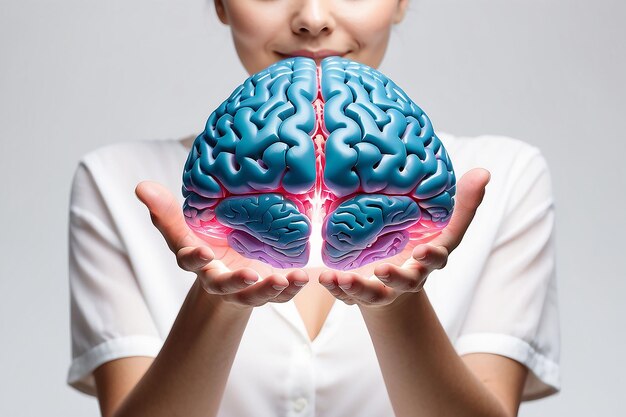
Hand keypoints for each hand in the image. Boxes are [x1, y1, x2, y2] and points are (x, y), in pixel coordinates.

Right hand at [135, 181, 308, 308]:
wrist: (229, 266)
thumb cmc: (207, 242)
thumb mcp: (186, 227)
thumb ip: (166, 210)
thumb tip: (141, 186)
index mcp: (198, 261)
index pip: (189, 261)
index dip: (194, 258)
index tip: (200, 252)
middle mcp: (220, 279)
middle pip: (224, 285)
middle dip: (235, 283)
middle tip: (249, 276)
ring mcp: (244, 288)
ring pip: (254, 295)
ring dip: (270, 290)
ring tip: (286, 280)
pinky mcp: (267, 289)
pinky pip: (280, 294)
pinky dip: (291, 289)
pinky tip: (303, 279)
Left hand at [317, 168, 490, 308]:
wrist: (393, 276)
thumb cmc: (420, 243)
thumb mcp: (443, 224)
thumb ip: (463, 202)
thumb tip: (484, 172)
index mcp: (427, 259)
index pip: (436, 259)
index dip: (432, 258)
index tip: (424, 252)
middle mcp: (406, 276)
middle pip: (404, 281)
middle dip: (395, 278)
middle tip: (383, 270)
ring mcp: (382, 287)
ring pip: (373, 293)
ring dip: (358, 289)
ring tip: (343, 279)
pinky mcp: (358, 292)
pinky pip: (347, 295)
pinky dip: (336, 289)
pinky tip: (325, 278)